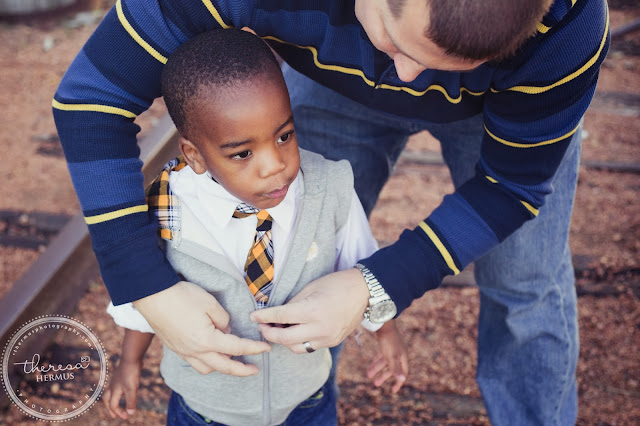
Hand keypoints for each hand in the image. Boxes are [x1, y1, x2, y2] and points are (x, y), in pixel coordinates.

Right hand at [103, 358, 142, 419]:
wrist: (131, 357)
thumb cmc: (130, 373)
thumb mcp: (132, 388)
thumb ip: (131, 401)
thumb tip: (130, 413)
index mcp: (114, 390)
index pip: (113, 405)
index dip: (119, 412)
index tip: (126, 417)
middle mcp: (112, 386)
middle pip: (107, 400)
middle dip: (110, 408)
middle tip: (114, 415)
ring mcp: (115, 380)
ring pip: (110, 392)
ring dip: (111, 400)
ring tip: (116, 403)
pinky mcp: (119, 375)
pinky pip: (115, 386)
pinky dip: (116, 391)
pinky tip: (122, 389)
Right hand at [133, 281, 270, 374]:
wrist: (153, 296)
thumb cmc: (182, 297)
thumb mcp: (210, 303)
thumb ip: (224, 319)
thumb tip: (227, 330)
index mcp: (207, 340)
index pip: (236, 348)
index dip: (254, 348)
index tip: (266, 348)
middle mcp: (195, 351)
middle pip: (224, 367)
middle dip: (242, 370)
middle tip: (255, 369)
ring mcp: (184, 352)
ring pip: (208, 369)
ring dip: (223, 368)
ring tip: (233, 361)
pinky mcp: (176, 349)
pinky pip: (195, 364)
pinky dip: (207, 364)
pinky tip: (212, 356)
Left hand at [250, 268, 369, 352]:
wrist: (365, 292)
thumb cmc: (337, 284)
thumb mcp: (311, 288)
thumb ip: (293, 303)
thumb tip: (278, 314)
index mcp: (313, 310)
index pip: (281, 316)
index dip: (264, 317)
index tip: (253, 316)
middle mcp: (320, 327)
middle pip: (285, 338)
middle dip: (268, 333)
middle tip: (261, 327)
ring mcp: (327, 337)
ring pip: (296, 347)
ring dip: (283, 340)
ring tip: (277, 330)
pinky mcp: (332, 342)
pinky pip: (309, 347)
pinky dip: (298, 342)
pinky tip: (294, 333)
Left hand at [367, 320, 408, 393]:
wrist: (383, 324)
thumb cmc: (389, 340)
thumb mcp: (392, 356)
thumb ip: (396, 368)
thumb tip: (402, 379)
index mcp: (402, 358)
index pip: (403, 373)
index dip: (398, 382)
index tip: (393, 391)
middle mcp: (398, 354)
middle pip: (392, 369)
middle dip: (384, 376)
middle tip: (376, 384)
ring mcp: (391, 350)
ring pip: (384, 363)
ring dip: (377, 370)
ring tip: (369, 375)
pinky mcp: (384, 345)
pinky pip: (380, 357)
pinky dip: (375, 362)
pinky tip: (369, 367)